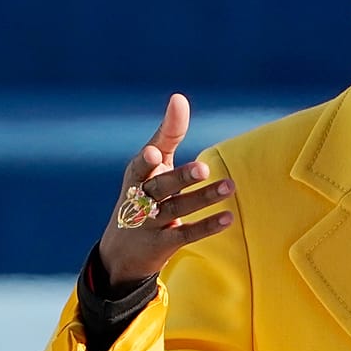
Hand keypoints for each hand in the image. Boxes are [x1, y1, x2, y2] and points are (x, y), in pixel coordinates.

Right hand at [98, 94, 235, 286]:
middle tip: (204, 168)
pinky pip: (186, 235)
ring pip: (177, 209)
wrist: (121, 252)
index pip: (140, 166)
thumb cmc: (142, 193)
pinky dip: (206, 226)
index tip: (155, 152)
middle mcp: (139, 200)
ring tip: (230, 186)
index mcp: (136, 177)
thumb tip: (179, 98)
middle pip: (160, 187)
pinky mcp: (163, 245)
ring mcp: (150, 224)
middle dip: (181, 177)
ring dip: (203, 198)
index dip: (147, 160)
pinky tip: (228, 218)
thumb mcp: (151, 165)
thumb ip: (167, 133)